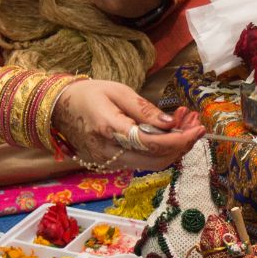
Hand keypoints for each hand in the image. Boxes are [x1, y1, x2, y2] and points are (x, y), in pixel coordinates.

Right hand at [53, 81, 203, 169]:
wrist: (58, 108)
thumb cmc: (89, 94)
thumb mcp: (118, 91)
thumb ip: (145, 109)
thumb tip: (170, 124)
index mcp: (109, 128)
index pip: (152, 143)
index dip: (179, 139)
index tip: (198, 128)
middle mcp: (108, 151)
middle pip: (155, 161)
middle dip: (181, 146)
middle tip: (195, 125)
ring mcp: (106, 162)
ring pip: (150, 166)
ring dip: (172, 149)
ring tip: (183, 125)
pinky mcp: (108, 165)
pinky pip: (140, 163)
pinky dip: (158, 152)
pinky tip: (165, 134)